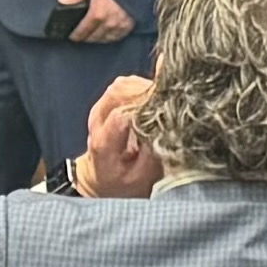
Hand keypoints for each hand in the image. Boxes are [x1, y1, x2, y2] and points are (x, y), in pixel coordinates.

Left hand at [58, 0, 134, 43]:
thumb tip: (61, 1)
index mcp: (97, 14)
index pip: (83, 31)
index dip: (76, 36)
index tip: (72, 37)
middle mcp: (108, 24)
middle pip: (93, 38)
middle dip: (85, 38)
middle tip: (81, 36)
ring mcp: (119, 26)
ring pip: (104, 40)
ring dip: (97, 39)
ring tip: (92, 36)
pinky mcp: (128, 26)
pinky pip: (117, 37)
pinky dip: (109, 38)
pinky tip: (105, 35)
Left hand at [78, 74, 163, 200]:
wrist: (99, 182)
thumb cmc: (122, 183)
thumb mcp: (142, 178)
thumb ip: (153, 153)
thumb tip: (168, 127)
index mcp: (104, 143)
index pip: (123, 114)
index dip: (147, 107)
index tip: (168, 110)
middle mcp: (97, 121)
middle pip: (120, 90)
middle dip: (148, 92)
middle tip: (168, 102)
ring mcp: (100, 109)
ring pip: (123, 83)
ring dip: (145, 88)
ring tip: (162, 102)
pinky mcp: (107, 102)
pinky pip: (125, 84)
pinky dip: (142, 88)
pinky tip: (153, 100)